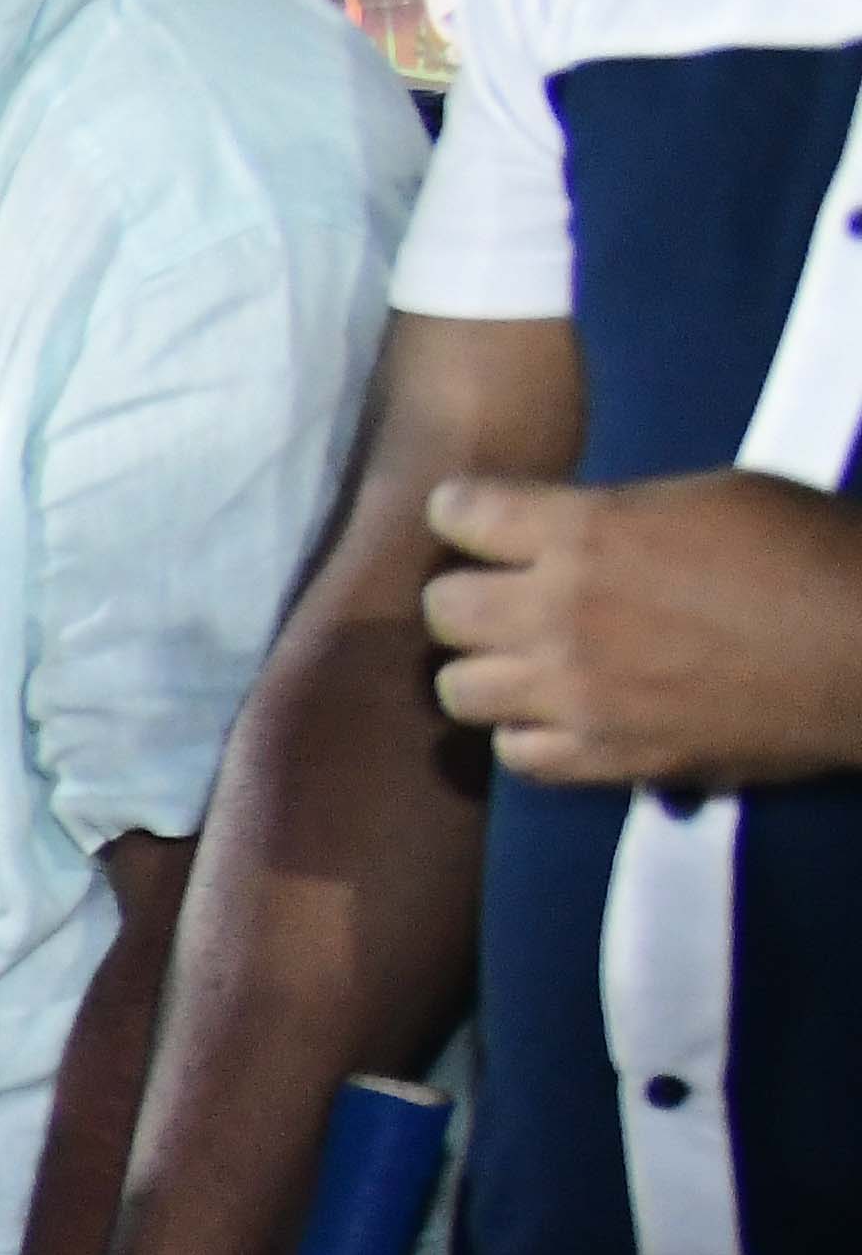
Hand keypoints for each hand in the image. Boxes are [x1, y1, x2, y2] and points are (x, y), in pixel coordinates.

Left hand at [412, 466, 861, 789]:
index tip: (480, 518)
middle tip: (504, 592)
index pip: (459, 513)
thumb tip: (571, 533)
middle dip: (468, 593)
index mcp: (586, 532)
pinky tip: (560, 714)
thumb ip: (618, 517)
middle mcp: (560, 614)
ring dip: (487, 667)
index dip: (466, 512)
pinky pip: (517, 754)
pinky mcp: (607, 758)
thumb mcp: (711, 496)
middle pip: (444, 608)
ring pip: (459, 689)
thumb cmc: (811, 552)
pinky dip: (529, 733)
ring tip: (526, 658)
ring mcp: (577, 694)